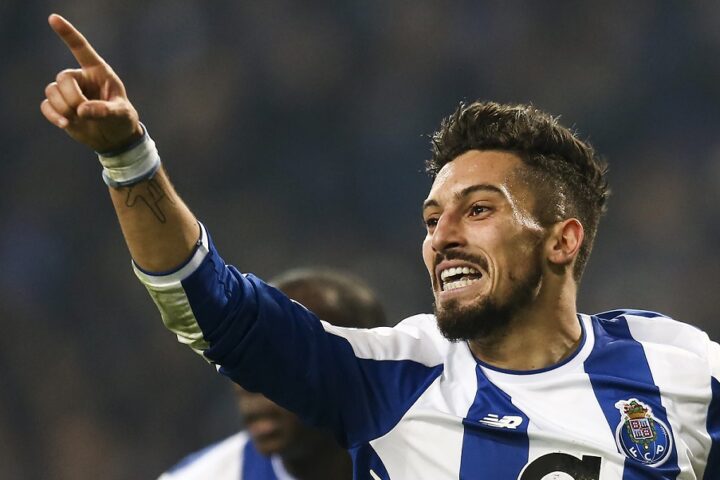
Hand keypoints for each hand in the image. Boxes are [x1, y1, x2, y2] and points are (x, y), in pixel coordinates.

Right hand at [41, 14, 142, 152]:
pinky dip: (53, 115)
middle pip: (63, 78)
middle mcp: (81, 79)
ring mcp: (69, 92)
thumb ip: (105, 111)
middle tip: (83, 111)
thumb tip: (81, 110)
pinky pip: (46, 105)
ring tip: (78, 119)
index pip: (81, 49)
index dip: (68, 34)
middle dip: (71, 96)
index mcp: (98, 72)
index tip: (54, 19)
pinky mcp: (60, 107)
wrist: (115, 139)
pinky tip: (65, 124)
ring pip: (52, 91)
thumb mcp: (121, 114)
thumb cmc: (122, 120)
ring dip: (63, 107)